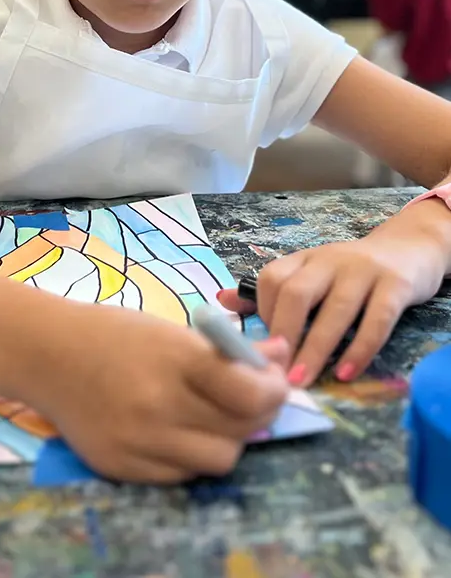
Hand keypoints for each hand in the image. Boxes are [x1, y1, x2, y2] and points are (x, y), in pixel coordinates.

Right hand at [25, 301, 288, 483]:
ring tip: (214, 418)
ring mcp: (139, 441)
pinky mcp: (122, 468)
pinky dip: (191, 456)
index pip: (248, 393)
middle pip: (240, 430)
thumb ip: (228, 350)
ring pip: (217, 460)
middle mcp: (158, 405)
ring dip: (227, 440)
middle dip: (257, 415)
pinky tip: (181, 432)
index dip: (273, 391)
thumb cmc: (115, 333)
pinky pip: (181, 475)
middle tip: (251, 400)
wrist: (47, 355)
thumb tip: (281, 356)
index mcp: (174, 359)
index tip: (274, 382)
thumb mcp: (172, 329)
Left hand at [218, 230, 447, 387]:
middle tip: (275, 370)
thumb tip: (222, 302)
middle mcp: (330, 260)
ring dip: (316, 348)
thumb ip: (271, 291)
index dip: (262, 313)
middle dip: (283, 332)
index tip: (262, 347)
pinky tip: (346, 373)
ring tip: (302, 380)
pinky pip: (376, 319)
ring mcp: (363, 271)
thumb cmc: (350, 272)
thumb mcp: (310, 273)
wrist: (407, 250)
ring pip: (335, 309)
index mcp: (305, 259)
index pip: (271, 278)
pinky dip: (360, 349)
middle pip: (297, 291)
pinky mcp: (394, 286)